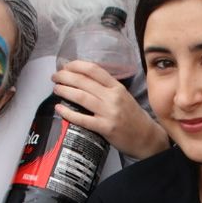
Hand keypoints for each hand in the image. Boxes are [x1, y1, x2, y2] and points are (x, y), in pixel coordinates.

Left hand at [53, 61, 168, 159]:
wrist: (147, 137)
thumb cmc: (133, 117)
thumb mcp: (124, 96)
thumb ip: (106, 88)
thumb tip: (83, 81)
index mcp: (117, 87)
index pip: (94, 70)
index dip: (76, 65)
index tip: (65, 66)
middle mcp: (113, 97)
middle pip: (84, 81)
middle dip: (65, 76)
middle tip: (55, 77)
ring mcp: (109, 112)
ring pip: (81, 97)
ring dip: (65, 91)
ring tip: (56, 89)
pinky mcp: (105, 128)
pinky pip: (82, 119)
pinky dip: (68, 113)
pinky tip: (59, 109)